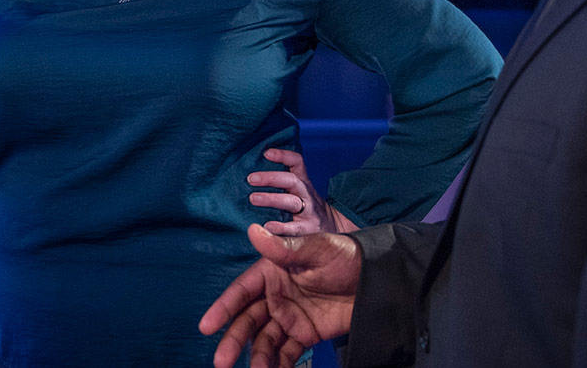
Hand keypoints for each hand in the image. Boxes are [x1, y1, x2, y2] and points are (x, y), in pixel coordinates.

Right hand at [200, 225, 360, 367]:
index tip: (207, 327)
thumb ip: (284, 248)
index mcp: (271, 272)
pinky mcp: (305, 334)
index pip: (241, 292)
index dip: (222, 308)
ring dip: (258, 357)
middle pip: (247, 321)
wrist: (378, 280)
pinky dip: (279, 365)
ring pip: (265, 340)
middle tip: (221, 362)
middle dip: (233, 341)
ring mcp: (289, 317)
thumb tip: (253, 231)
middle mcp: (275, 296)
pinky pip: (287, 352)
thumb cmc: (345, 256)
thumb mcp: (316, 249)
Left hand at [247, 148, 358, 236]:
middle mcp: (306, 194)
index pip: (297, 163)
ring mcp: (309, 211)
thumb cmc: (306, 207)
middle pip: (291, 181)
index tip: (266, 153)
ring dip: (271, 199)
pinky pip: (295, 228)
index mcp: (302, 182)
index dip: (283, 156)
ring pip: (292, 202)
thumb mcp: (299, 190)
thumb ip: (281, 182)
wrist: (333, 227)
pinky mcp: (309, 229)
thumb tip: (250, 175)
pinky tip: (267, 227)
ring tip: (253, 198)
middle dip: (271, 178)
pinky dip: (281, 227)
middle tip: (250, 179)